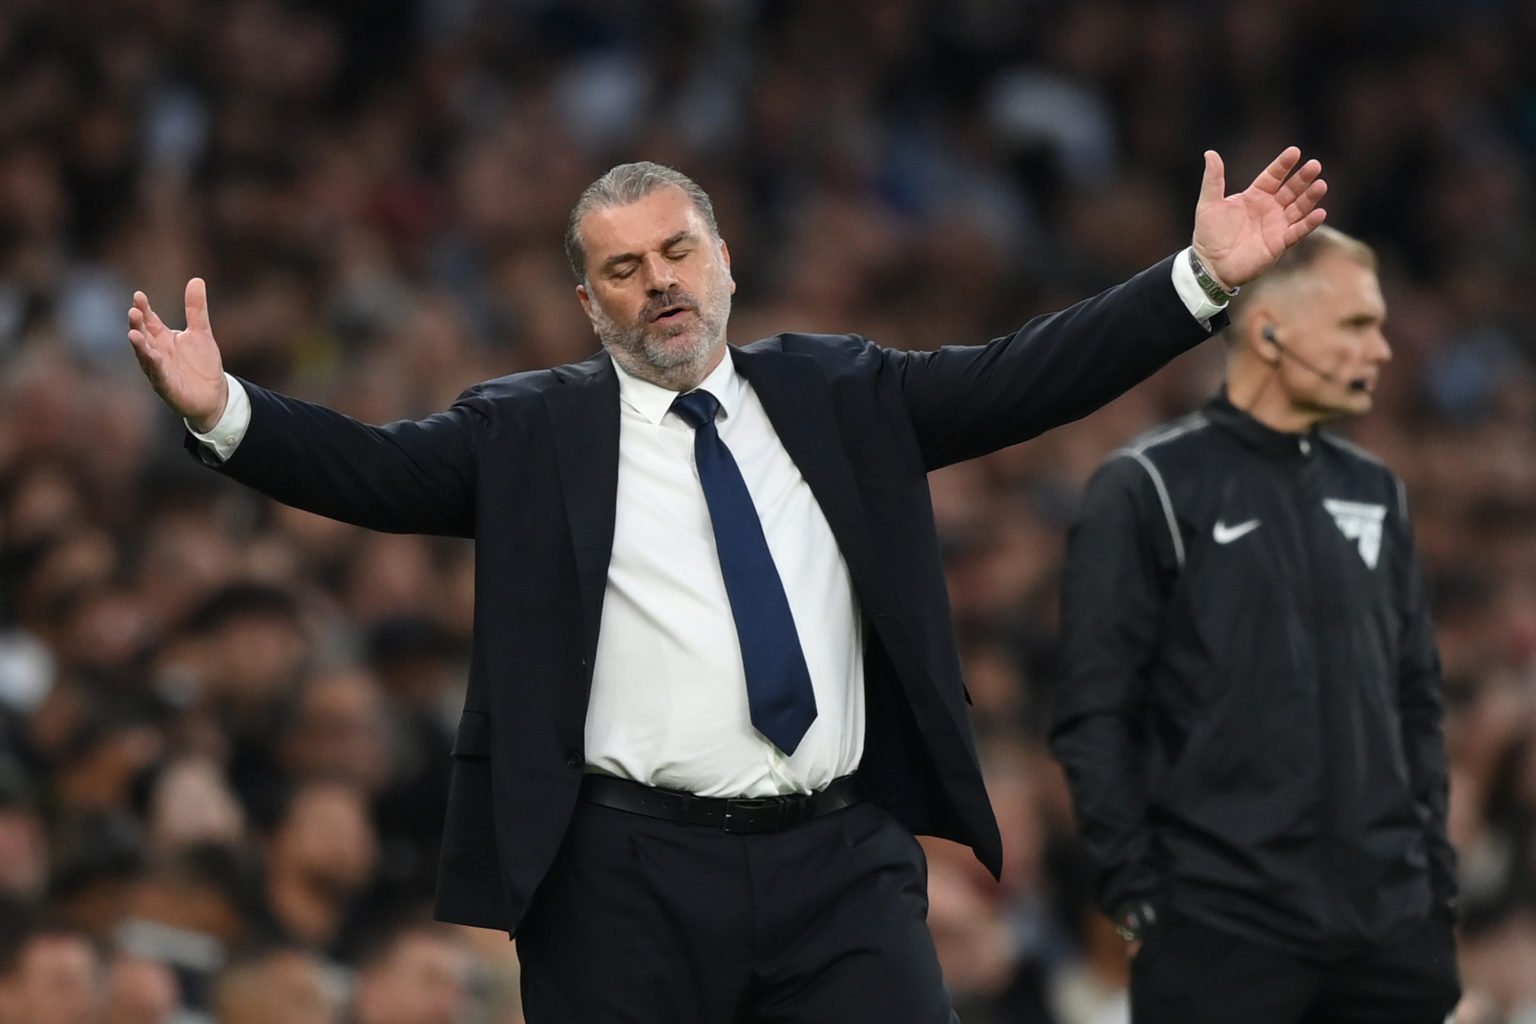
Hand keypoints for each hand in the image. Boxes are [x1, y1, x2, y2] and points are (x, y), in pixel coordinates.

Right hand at [128, 279, 228, 432]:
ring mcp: (159, 370)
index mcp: (163, 338)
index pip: (150, 320)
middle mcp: (157, 352)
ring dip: (140, 346)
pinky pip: (159, 375)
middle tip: (134, 311)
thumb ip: (196, 309)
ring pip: (146, 356)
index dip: (144, 309)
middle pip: (144, 335)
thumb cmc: (202, 363)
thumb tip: (197, 279)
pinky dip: (155, 366)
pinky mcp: (167, 386)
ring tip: (133, 333)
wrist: (214, 395)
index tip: (138, 296)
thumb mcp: (201, 332)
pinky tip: (152, 357)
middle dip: (137, 324)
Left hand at [1191, 147, 1326, 288]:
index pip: (1273, 176)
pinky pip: (1297, 232)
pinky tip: (1320, 213)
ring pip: (1298, 208)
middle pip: (1291, 190)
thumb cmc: (1208, 235)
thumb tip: (1210, 153)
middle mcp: (1269, 209)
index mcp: (1254, 196)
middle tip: (1315, 165)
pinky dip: (1309, 224)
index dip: (1283, 165)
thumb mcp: (1209, 204)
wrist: (1209, 266)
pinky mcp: (1279, 244)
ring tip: (1321, 185)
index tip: (1295, 152)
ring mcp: (1276, 226)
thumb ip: (1213, 179)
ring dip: (1310, 198)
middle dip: (1303, 178)